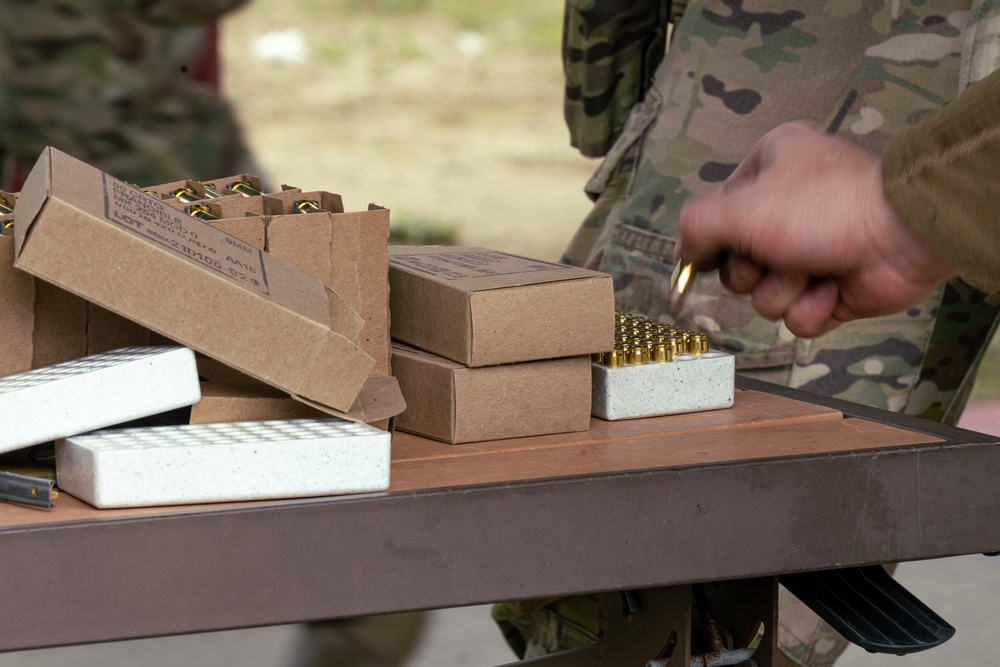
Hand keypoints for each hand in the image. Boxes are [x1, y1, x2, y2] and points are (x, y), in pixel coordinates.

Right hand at [676, 122, 954, 336]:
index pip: (716, 216)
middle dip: (755, 269)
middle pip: (736, 264)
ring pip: (765, 295)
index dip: (712, 240)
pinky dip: (811, 308)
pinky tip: (833, 287)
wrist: (901, 234)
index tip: (708, 256)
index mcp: (769, 170)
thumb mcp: (740, 205)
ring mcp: (812, 251)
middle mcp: (788, 209)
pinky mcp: (832, 289)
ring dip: (784, 289)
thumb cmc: (824, 206)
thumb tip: (684, 254)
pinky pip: (797, 317)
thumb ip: (696, 227)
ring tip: (814, 268)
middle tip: (778, 253)